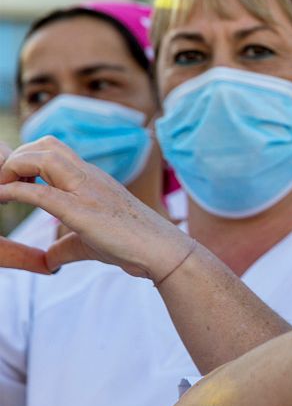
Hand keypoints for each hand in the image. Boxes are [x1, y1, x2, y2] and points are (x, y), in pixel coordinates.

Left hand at [0, 136, 193, 280]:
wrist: (161, 250)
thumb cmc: (132, 246)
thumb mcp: (90, 243)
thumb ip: (65, 247)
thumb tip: (48, 261)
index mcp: (91, 179)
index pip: (52, 151)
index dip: (25, 159)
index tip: (10, 181)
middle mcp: (88, 176)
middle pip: (43, 144)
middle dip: (15, 158)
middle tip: (3, 184)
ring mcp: (86, 189)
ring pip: (41, 157)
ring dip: (12, 168)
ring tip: (1, 190)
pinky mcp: (82, 210)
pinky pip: (40, 192)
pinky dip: (14, 192)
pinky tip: (2, 200)